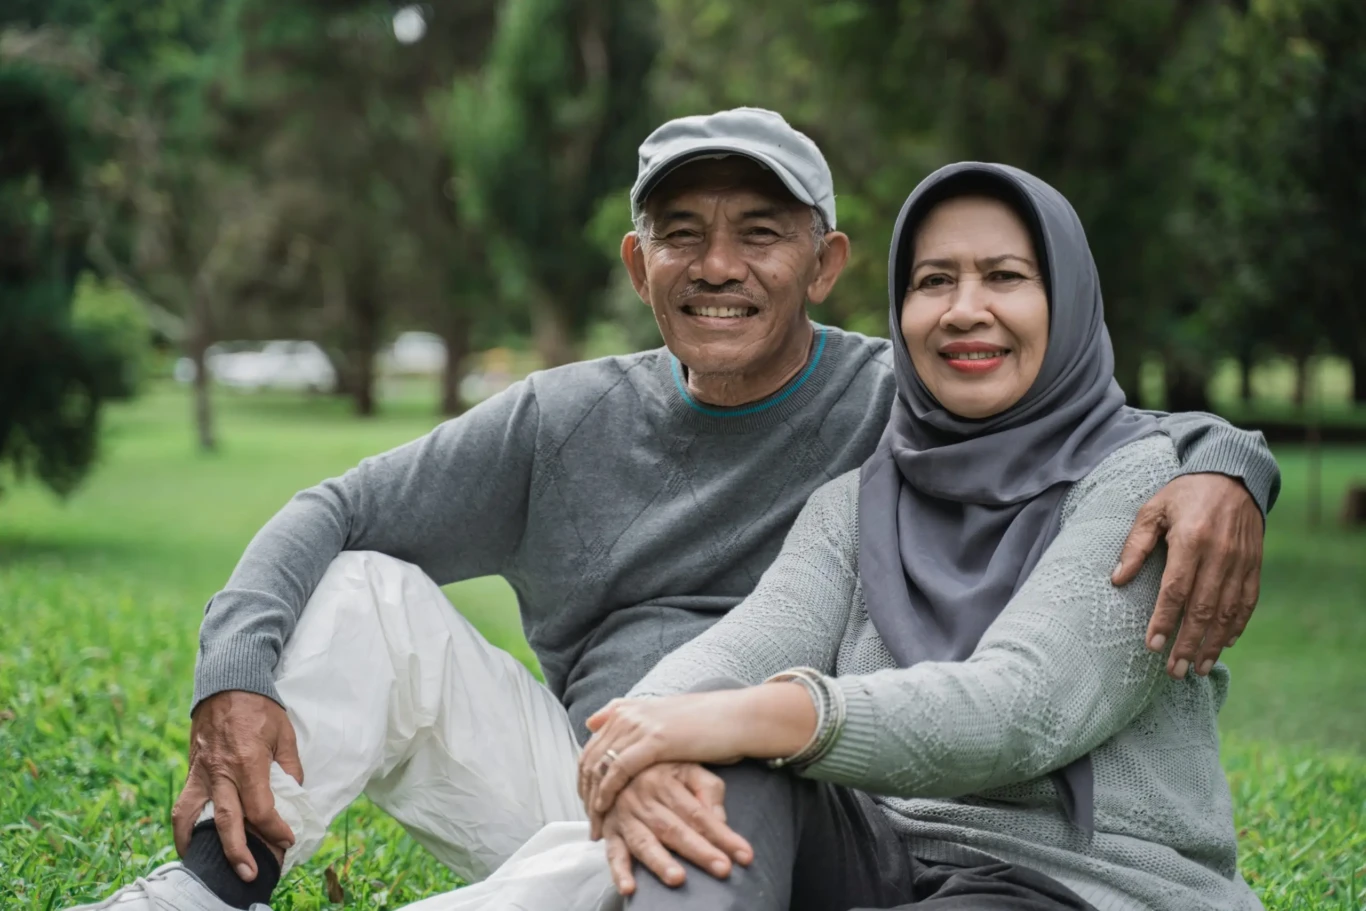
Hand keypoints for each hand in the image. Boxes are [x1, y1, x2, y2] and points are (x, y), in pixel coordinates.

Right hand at [171, 690, 302, 880]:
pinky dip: (184, 827)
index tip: (287, 840)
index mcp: (248, 762)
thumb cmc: (260, 708)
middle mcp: (221, 771)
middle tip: (250, 874)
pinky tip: (190, 843)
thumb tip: (295, 796)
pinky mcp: (191, 771)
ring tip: (208, 867)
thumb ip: (290, 767)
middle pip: (227, 821)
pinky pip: (183, 804)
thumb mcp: (285, 734)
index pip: (260, 808)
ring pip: (193, 817)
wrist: (228, 683)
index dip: (275, 828)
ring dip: (199, 845)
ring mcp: (202, 772)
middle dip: (238, 852)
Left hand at [579, 685, 813, 818]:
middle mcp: (628, 716)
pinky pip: (618, 769)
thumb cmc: (705, 723)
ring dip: (594, 798)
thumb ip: (628, 716)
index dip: (585, 779)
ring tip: (596, 823)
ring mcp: (639, 726)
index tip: (587, 804)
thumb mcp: (662, 716)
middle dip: (585, 793)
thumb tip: (594, 721)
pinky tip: (606, 809)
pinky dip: (608, 791)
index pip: (591, 748)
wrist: (735, 718)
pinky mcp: (653, 740)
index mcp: (627, 710)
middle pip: (590, 759)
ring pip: (600, 766)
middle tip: (589, 822)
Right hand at [598, 762, 752, 894]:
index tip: (744, 855)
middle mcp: (644, 799)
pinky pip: (612, 853)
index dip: (722, 835)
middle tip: (722, 868)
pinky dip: (619, 871)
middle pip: (675, 829)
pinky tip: (629, 888)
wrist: (615, 762)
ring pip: (645, 842)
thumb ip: (708, 788)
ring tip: (678, 878)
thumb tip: (721, 820)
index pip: (699, 813)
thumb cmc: (660, 768)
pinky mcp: (610, 831)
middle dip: (700, 851)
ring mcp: (625, 817)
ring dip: (660, 861)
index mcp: (666, 782)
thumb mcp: (687, 766)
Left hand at [1112, 472, 1262, 678]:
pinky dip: (1237, 626)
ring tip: (1199, 668)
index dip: (1164, 620)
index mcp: (1192, 540)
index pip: (1176, 590)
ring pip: (1228, 612)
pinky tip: (1225, 645)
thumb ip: (1135, 545)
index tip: (1152, 646)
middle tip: (1175, 670)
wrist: (1232, 476)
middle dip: (1189, 643)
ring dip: (1213, 643)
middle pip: (1203, 609)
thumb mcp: (1152, 510)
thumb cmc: (1184, 495)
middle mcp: (1220, 554)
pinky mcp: (1255, 565)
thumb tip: (1116, 579)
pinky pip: (1248, 602)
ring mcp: (1242, 561)